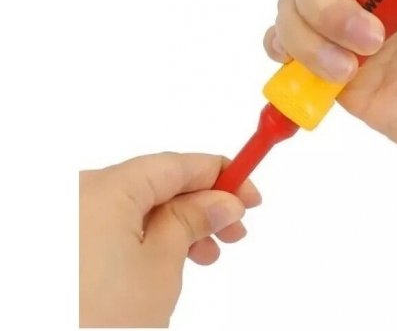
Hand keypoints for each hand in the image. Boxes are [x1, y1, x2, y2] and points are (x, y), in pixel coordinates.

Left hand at [79, 153, 260, 326]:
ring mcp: (67, 218)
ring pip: (138, 206)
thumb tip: (224, 201)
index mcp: (103, 188)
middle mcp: (79, 193)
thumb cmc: (98, 318)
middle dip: (201, 205)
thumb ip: (194, 221)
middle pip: (157, 183)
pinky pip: (114, 224)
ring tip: (208, 253)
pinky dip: (147, 237)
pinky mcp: (64, 242)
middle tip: (235, 228)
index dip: (220, 175)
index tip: (249, 192)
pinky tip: (172, 258)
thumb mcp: (162, 265)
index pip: (175, 164)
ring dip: (178, 225)